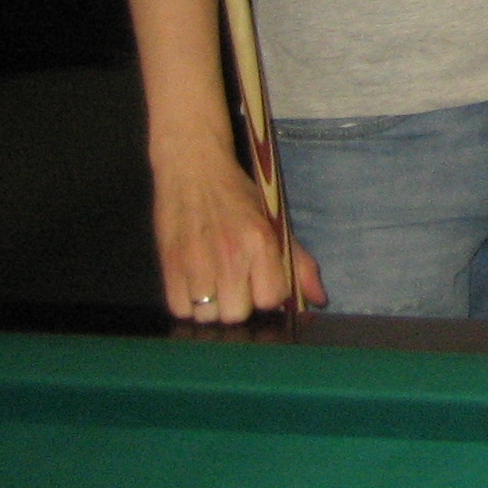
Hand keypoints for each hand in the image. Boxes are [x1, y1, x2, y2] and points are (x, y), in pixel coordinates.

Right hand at [152, 149, 323, 322]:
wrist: (193, 170)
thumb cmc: (237, 195)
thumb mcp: (274, 221)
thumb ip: (299, 263)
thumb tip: (319, 300)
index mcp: (260, 243)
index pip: (270, 299)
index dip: (268, 295)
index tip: (261, 281)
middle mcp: (229, 256)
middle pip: (237, 315)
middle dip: (240, 303)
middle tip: (236, 282)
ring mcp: (196, 264)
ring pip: (207, 316)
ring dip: (212, 307)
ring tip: (214, 282)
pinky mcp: (168, 266)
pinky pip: (178, 310)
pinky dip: (187, 304)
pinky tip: (195, 284)